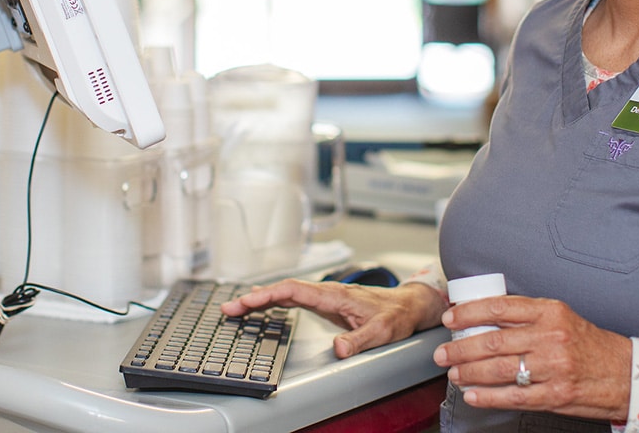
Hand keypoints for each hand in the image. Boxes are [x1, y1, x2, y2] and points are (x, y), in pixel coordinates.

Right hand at [221, 278, 446, 358]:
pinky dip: (276, 301)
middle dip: (255, 297)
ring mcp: (326, 297)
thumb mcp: (383, 331)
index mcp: (335, 295)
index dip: (268, 294)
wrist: (410, 306)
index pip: (295, 290)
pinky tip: (263, 307)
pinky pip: (295, 299)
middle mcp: (327, 292)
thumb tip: (338, 349)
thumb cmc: (397, 315)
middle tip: (229, 308)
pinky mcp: (328, 303)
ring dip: (262, 299)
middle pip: (284, 290)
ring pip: (287, 293)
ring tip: (236, 309)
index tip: (246, 301)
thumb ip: (360, 340)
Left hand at [434, 295, 631, 421]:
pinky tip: (473, 395)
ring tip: (453, 373)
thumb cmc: (588, 345)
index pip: (500, 307)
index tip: (450, 318)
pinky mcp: (555, 395)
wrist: (624, 373)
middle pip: (494, 341)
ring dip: (469, 373)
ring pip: (499, 369)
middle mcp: (551, 337)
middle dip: (460, 349)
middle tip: (442, 353)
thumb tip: (484, 319)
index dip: (469, 312)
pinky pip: (514, 396)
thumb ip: (528, 317)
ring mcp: (553, 367)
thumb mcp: (561, 318)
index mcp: (550, 312)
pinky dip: (488, 397)